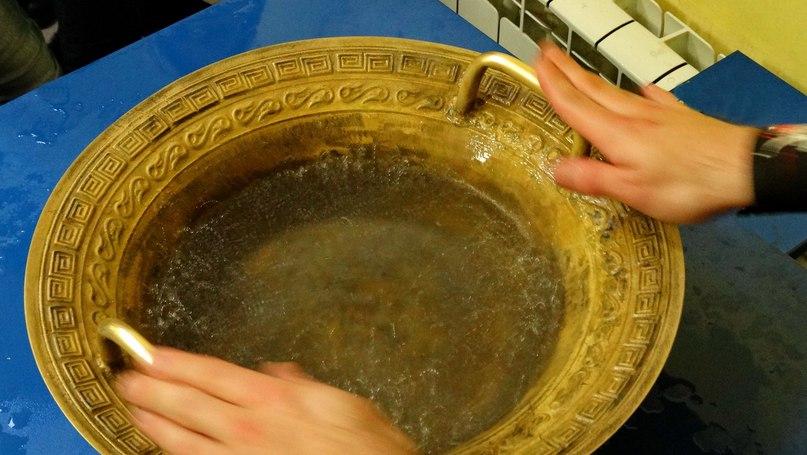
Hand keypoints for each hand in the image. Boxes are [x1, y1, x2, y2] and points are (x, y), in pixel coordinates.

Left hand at [115, 348, 415, 454]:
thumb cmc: (367, 449)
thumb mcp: (346, 404)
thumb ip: (307, 386)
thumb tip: (278, 373)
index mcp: (275, 400)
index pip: (212, 374)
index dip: (175, 363)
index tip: (148, 354)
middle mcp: (250, 429)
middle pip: (188, 404)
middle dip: (151, 390)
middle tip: (123, 379)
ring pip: (182, 442)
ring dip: (152, 425)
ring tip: (131, 412)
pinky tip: (163, 451)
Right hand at [533, 41, 758, 222]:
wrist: (744, 168)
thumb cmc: (689, 183)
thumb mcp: (633, 191)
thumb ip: (593, 178)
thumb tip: (556, 169)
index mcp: (617, 134)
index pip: (575, 105)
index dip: (553, 85)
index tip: (536, 65)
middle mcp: (634, 117)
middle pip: (593, 90)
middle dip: (567, 71)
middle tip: (548, 51)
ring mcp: (659, 115)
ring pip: (617, 92)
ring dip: (593, 79)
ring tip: (579, 71)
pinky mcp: (681, 118)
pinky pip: (655, 100)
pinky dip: (642, 93)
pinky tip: (643, 90)